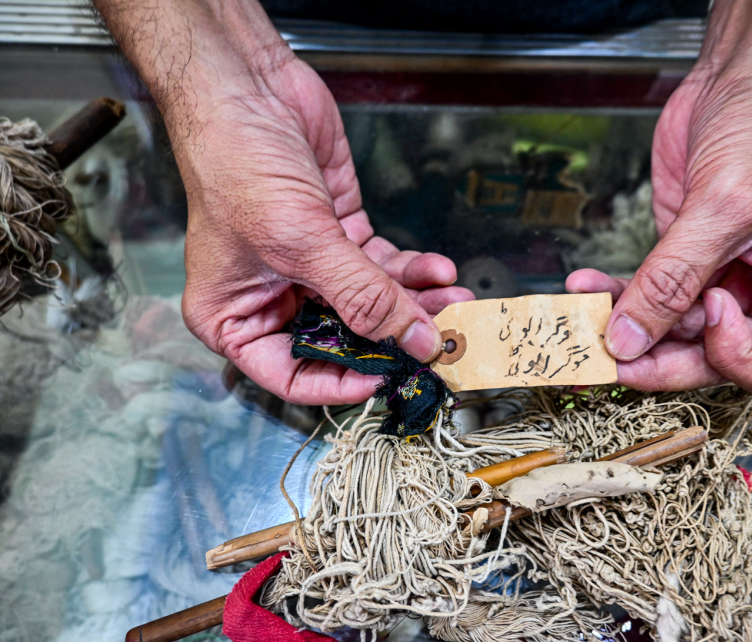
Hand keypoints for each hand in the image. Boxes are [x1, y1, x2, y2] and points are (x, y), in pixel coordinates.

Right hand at [175, 58, 472, 403]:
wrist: (245, 85)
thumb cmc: (235, 161)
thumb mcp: (301, 242)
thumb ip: (361, 296)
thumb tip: (413, 339)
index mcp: (235, 317)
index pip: (293, 374)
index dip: (343, 382)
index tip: (391, 375)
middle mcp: (272, 298)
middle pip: (342, 339)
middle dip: (394, 335)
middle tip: (441, 337)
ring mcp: (309, 267)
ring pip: (370, 302)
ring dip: (414, 303)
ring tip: (453, 300)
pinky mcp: (339, 233)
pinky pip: (382, 266)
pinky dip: (412, 269)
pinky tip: (438, 270)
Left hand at [568, 0, 751, 406]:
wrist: (742, 79)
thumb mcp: (726, 207)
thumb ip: (674, 280)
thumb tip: (628, 340)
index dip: (735, 359)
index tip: (709, 308)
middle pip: (715, 364)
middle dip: (660, 359)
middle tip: (611, 357)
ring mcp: (730, 287)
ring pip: (673, 338)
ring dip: (626, 329)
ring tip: (585, 316)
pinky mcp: (689, 267)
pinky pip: (650, 300)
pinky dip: (616, 297)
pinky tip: (585, 287)